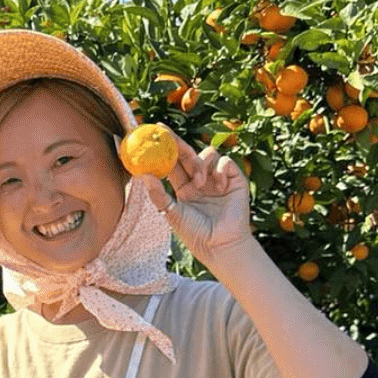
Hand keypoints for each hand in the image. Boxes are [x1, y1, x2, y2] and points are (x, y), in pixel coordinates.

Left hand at [141, 135, 252, 268]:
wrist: (219, 245)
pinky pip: (226, 162)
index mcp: (184, 188)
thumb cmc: (194, 234)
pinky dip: (220, 168)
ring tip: (199, 183)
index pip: (173, 164)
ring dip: (200, 163)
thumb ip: (158, 194)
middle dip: (176, 142)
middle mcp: (201, 181)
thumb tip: (142, 174)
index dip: (164, 151)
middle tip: (165, 132)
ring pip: (208, 154)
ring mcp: (218, 179)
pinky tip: (217, 184)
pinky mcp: (235, 180)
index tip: (152, 136)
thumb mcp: (171, 213)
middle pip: (188, 154)